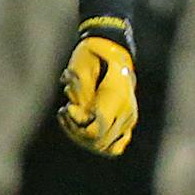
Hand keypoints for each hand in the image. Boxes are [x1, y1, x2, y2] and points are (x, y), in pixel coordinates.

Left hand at [57, 24, 137, 156]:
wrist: (113, 47)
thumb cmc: (94, 55)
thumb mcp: (82, 70)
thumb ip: (81, 97)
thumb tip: (79, 115)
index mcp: (117, 98)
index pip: (97, 131)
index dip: (78, 126)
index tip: (66, 108)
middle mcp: (126, 111)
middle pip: (99, 142)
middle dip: (77, 132)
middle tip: (65, 112)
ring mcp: (128, 117)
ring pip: (106, 146)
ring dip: (84, 138)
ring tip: (69, 119)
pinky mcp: (127, 120)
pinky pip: (116, 145)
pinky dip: (101, 143)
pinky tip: (85, 129)